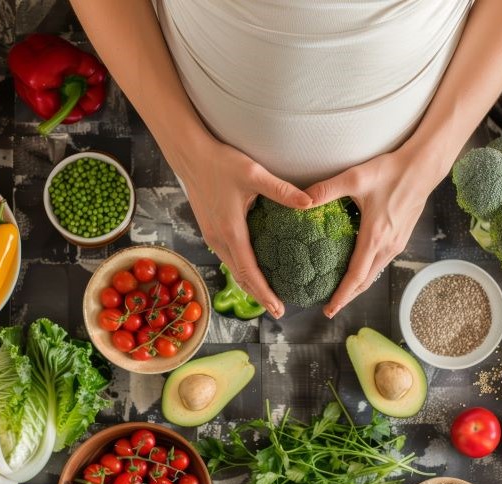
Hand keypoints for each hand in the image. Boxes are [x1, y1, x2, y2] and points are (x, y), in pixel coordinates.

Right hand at [177, 139, 310, 317]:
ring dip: (250, 283)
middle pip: (240, 277)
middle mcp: (218, 239)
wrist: (190, 155)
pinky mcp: (210, 229)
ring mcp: (212, 235)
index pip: (249, 272)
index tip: (278, 309)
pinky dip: (242, 268)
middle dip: (259, 295)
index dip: (264, 293)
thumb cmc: (221, 162)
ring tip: (269, 293)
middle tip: (279, 310)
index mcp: (231, 231)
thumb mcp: (254, 173)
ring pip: (233, 268)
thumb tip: (311, 201)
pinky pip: (228, 256)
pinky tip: (255, 266)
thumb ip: (282, 190)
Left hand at [305, 149, 445, 317]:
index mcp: (375, 237)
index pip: (356, 276)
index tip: (329, 309)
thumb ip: (327, 190)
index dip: (342, 295)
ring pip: (374, 273)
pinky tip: (356, 266)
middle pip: (365, 282)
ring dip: (358, 285)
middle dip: (347, 297)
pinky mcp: (401, 238)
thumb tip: (301, 200)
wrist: (422, 167)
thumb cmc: (390, 172)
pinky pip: (381, 262)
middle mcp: (388, 246)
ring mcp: (397, 244)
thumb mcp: (355, 178)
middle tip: (329, 307)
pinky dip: (367, 272)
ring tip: (340, 291)